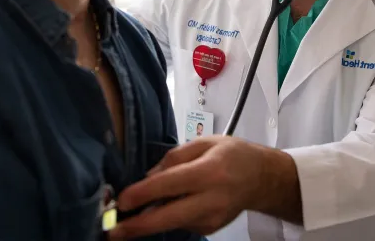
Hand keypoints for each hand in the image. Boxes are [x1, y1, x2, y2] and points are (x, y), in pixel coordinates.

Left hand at [110, 136, 270, 238]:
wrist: (261, 178)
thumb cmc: (232, 153)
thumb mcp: (205, 142)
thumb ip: (175, 157)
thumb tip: (148, 176)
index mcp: (209, 171)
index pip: (170, 184)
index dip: (143, 194)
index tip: (121, 201)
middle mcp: (210, 199)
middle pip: (168, 217)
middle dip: (138, 226)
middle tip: (113, 232)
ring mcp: (212, 219)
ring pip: (172, 222)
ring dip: (150, 220)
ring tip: (134, 214)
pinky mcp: (211, 229)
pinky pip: (182, 222)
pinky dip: (170, 214)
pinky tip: (173, 202)